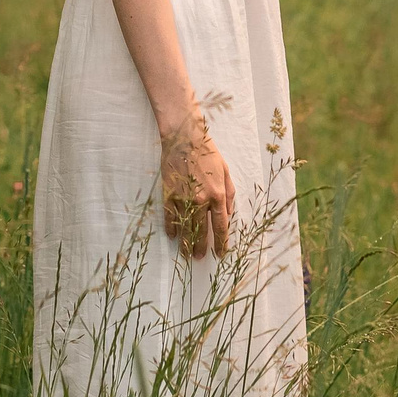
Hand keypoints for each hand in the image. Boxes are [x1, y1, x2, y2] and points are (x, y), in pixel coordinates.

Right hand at [158, 110, 235, 259]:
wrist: (185, 139)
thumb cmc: (208, 154)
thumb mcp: (226, 172)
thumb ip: (229, 194)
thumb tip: (228, 214)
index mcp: (218, 195)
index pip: (220, 226)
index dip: (221, 242)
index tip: (220, 253)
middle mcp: (200, 200)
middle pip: (201, 231)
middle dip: (202, 247)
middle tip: (200, 257)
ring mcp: (183, 199)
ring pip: (184, 228)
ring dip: (186, 243)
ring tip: (186, 254)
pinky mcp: (169, 194)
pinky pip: (169, 217)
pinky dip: (171, 228)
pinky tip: (173, 236)